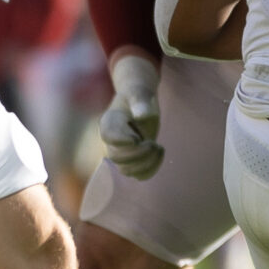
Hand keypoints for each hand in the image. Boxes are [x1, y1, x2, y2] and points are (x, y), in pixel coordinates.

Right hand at [98, 50, 162, 178]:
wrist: (140, 104)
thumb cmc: (138, 97)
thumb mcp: (139, 93)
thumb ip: (140, 101)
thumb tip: (142, 115)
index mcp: (109, 122)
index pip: (108, 136)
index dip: (122, 140)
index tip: (137, 138)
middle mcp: (111, 141)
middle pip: (117, 157)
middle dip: (138, 153)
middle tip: (153, 142)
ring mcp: (122, 153)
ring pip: (127, 170)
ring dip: (146, 163)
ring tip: (159, 147)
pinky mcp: (134, 161)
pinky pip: (139, 175)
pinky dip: (151, 170)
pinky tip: (160, 154)